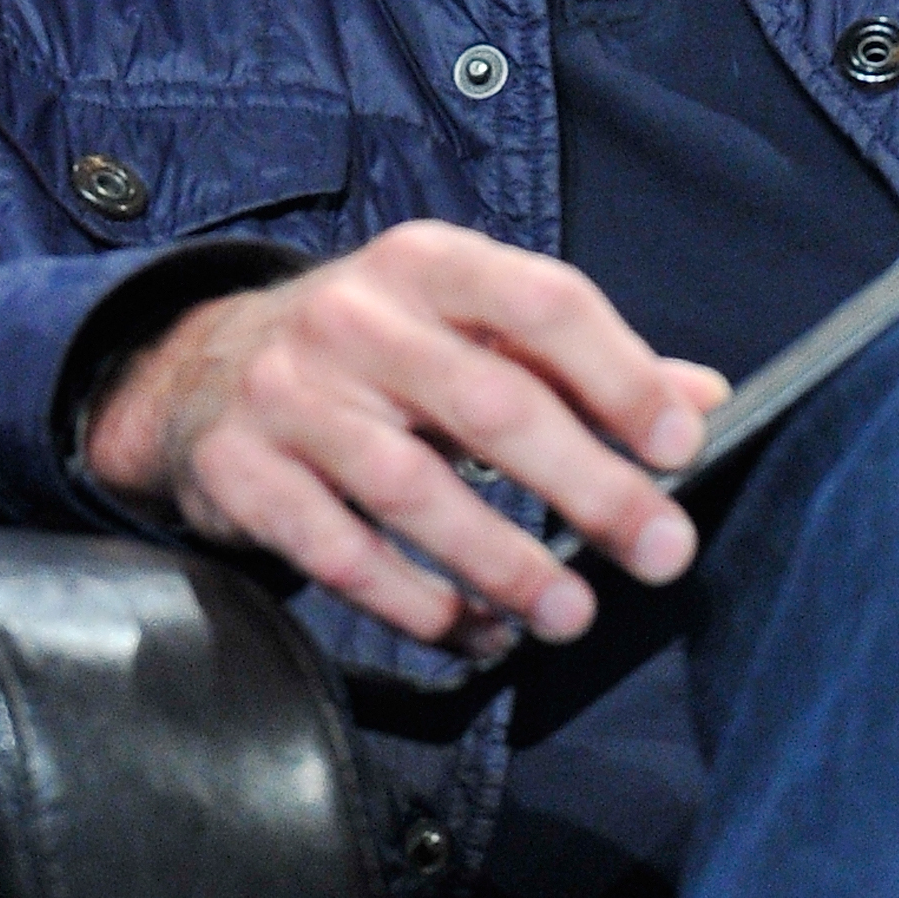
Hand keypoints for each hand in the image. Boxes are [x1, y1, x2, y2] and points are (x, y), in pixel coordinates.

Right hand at [84, 221, 728, 651]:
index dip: (619, 375)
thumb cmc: (374, 355)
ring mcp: (289, 395)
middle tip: (660, 554)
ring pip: (414, 491)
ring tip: (569, 615)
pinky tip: (475, 632)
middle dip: (590, 488)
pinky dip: (417, 604)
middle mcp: (354, 318)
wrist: (197, 372)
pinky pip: (340, 554)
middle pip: (490, 406)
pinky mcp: (240, 473)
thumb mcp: (468, 330)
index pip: (541, 303)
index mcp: (428, 265)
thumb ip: (581, 363)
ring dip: (505, 565)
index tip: (680, 447)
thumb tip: (701, 404)